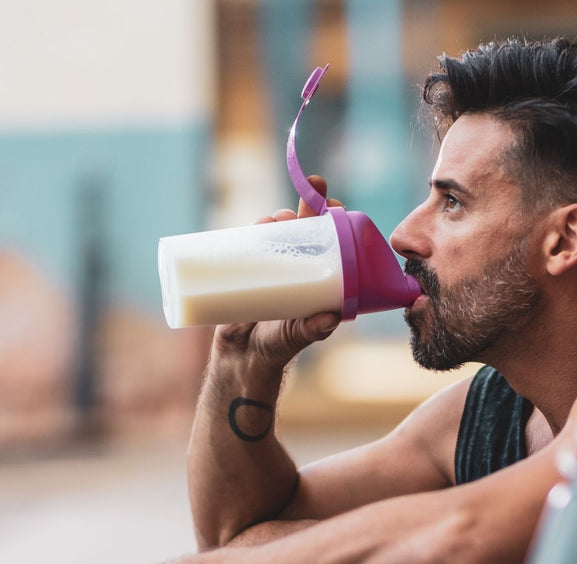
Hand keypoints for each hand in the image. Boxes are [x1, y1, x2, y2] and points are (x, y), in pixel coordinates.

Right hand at [213, 175, 346, 369]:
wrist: (241, 356)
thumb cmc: (277, 347)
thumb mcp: (297, 336)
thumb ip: (312, 328)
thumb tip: (332, 318)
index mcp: (318, 280)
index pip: (332, 244)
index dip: (335, 222)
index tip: (335, 207)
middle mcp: (299, 269)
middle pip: (307, 230)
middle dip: (309, 207)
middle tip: (312, 194)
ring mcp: (273, 267)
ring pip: (280, 232)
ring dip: (283, 217)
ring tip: (281, 218)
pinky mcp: (249, 269)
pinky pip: (253, 243)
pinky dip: (258, 230)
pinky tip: (261, 223)